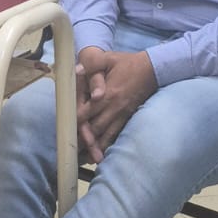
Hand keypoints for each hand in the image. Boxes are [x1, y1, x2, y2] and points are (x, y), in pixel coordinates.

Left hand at [75, 47, 156, 164]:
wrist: (152, 69)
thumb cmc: (126, 62)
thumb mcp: (107, 58)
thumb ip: (92, 65)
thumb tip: (77, 70)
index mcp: (106, 94)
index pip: (86, 112)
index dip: (75, 123)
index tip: (65, 131)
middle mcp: (113, 107)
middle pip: (94, 128)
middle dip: (82, 140)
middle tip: (70, 152)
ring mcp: (121, 114)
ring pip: (105, 135)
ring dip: (94, 147)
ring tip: (83, 159)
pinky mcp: (127, 116)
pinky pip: (116, 134)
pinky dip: (107, 144)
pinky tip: (101, 154)